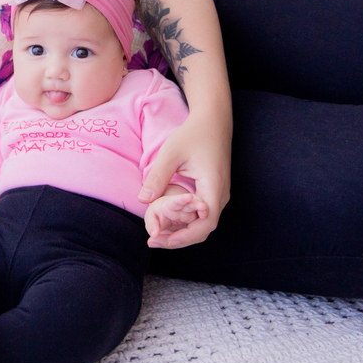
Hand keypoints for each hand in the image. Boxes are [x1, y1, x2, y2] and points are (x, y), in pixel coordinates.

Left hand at [137, 110, 231, 247]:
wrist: (213, 121)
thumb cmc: (192, 134)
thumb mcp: (171, 153)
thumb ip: (158, 177)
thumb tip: (142, 200)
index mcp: (213, 187)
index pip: (204, 224)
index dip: (184, 237)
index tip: (162, 240)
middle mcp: (221, 195)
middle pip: (204, 228)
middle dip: (180, 239)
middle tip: (154, 242)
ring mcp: (219, 194)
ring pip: (204, 223)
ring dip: (183, 231)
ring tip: (158, 236)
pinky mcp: (214, 192)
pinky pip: (203, 214)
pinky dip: (187, 222)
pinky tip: (169, 222)